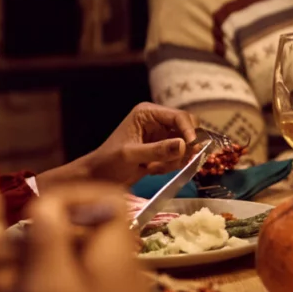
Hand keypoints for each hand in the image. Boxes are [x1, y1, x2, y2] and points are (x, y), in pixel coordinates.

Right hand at [24, 186, 157, 291]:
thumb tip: (48, 202)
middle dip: (10, 263)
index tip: (30, 208)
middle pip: (65, 249)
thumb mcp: (52, 284)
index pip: (106, 201)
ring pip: (53, 289)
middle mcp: (116, 273)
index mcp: (114, 251)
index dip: (70, 197)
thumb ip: (48, 239)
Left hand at [45, 103, 199, 187]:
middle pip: (187, 128)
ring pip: (186, 144)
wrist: (99, 178)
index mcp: (148, 113)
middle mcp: (158, 120)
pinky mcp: (164, 148)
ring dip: (176, 159)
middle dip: (184, 146)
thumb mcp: (131, 155)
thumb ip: (158, 150)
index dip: (189, 131)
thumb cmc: (109, 162)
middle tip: (178, 161)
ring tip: (154, 168)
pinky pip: (180, 155)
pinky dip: (172, 165)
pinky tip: (153, 170)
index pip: (179, 116)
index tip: (193, 148)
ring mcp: (162, 135)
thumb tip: (184, 145)